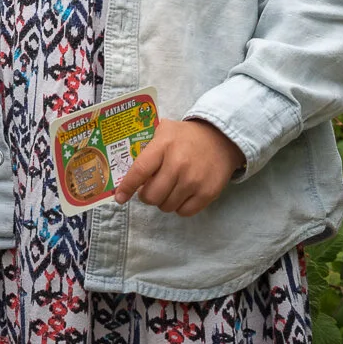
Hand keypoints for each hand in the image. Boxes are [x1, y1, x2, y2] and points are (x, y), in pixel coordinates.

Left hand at [112, 118, 245, 216]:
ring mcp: (194, 180)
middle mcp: (178, 164)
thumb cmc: (187, 137)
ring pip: (166, 206)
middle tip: (151, 189)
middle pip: (152, 195)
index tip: (120, 198)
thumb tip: (127, 175)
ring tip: (169, 189)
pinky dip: (179, 207)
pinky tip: (182, 195)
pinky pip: (184, 212)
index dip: (127, 187)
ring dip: (164, 201)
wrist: (222, 139)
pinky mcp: (208, 193)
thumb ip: (147, 150)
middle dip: (147, 196)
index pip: (139, 171)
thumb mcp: (164, 132)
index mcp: (163, 146)